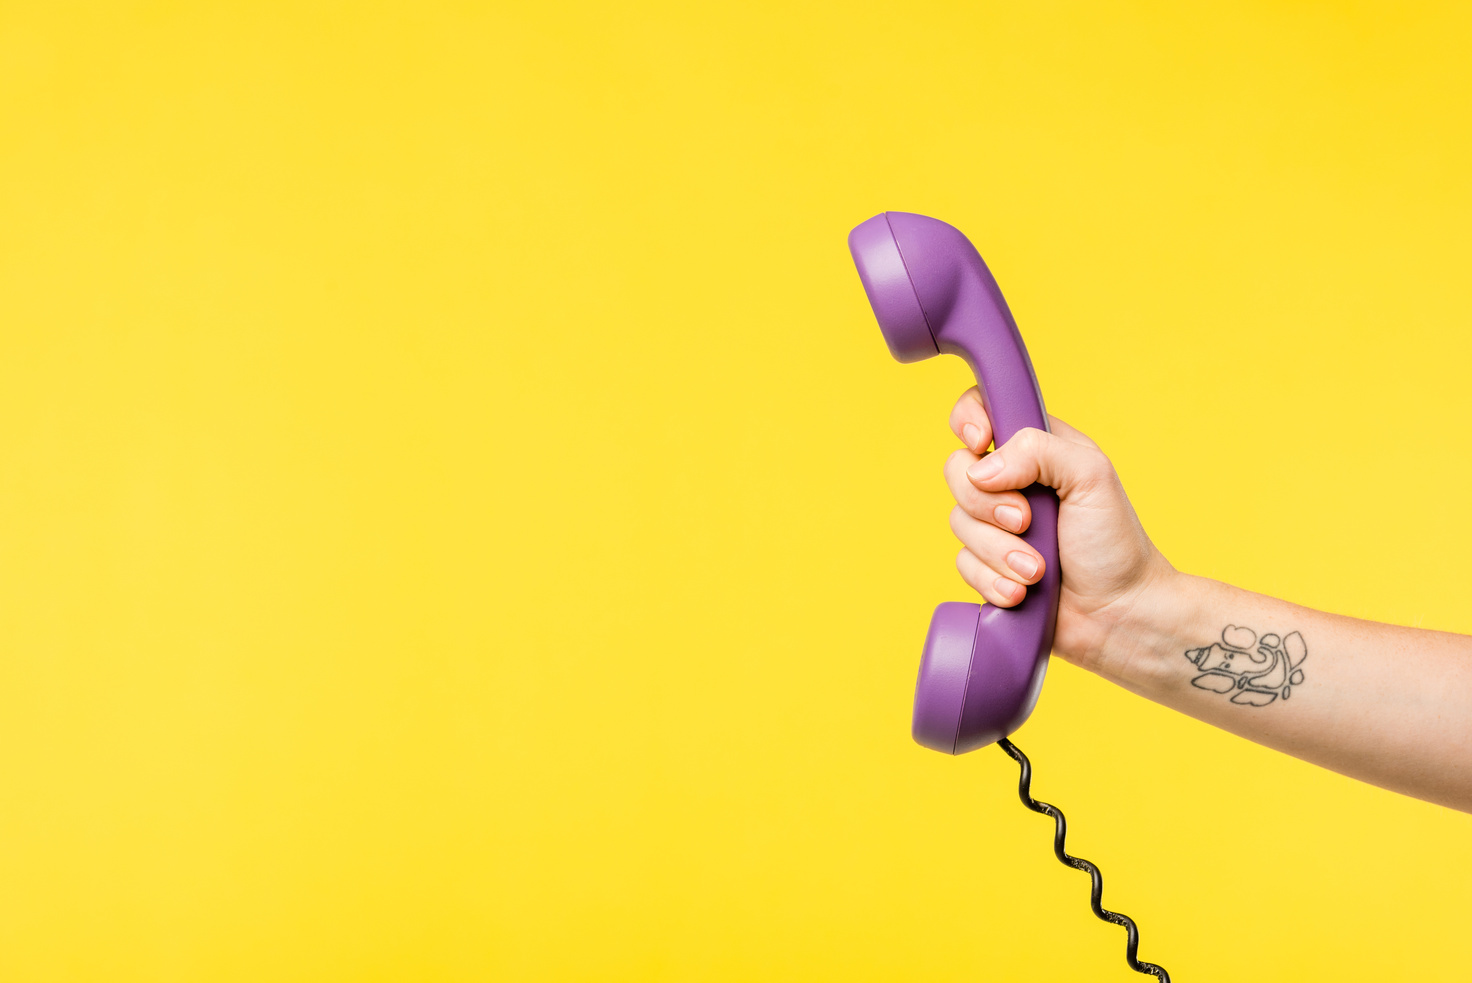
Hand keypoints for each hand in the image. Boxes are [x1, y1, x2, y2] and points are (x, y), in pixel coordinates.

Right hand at [944, 387, 1175, 670]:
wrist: (1121, 615)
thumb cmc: (1115, 544)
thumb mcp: (1091, 476)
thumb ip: (1038, 451)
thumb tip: (981, 469)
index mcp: (1035, 449)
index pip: (980, 409)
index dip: (969, 421)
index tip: (982, 443)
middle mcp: (1010, 483)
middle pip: (956, 470)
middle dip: (988, 504)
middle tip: (1028, 522)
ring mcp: (995, 527)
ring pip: (958, 522)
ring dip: (999, 551)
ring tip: (1037, 570)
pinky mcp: (987, 566)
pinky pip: (963, 565)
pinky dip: (993, 580)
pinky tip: (1022, 592)